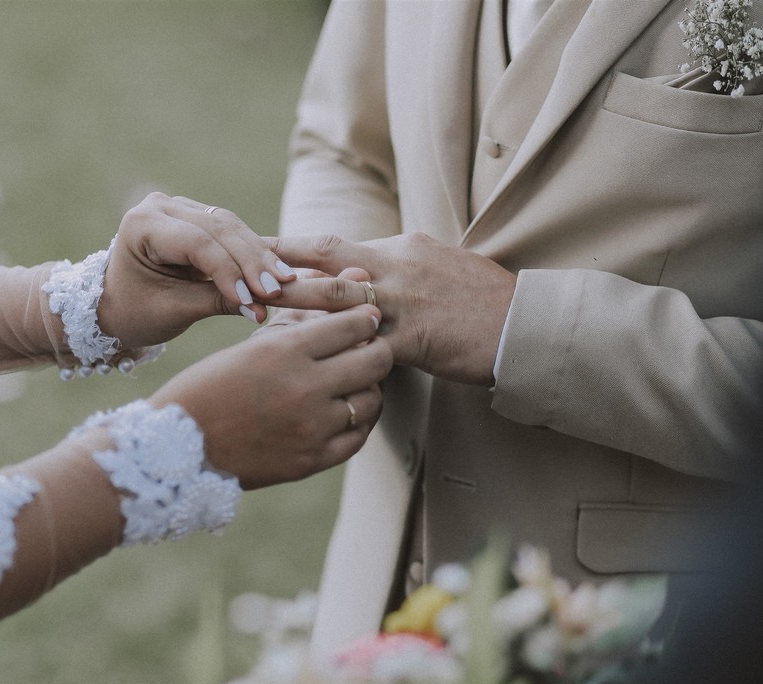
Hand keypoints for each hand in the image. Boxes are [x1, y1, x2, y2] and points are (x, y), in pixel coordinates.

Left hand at [95, 192, 297, 345]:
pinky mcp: (198, 217)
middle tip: (278, 290)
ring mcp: (180, 207)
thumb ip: (216, 303)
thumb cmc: (135, 312)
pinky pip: (232, 232)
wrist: (116, 306)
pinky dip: (254, 253)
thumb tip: (261, 309)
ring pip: (231, 227)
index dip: (228, 271)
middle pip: (218, 229)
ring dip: (259, 256)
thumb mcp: (173, 310)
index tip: (254, 299)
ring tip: (284, 281)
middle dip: (251, 262)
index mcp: (141, 225)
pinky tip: (277, 271)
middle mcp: (160, 206)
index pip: (195, 242)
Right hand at [150, 305, 391, 488]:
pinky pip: (358, 436)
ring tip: (354, 381)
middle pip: (375, 361)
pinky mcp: (313, 460)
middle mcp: (304, 388)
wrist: (179, 449)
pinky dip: (359, 421)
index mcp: (284, 350)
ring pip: (372, 399)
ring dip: (369, 386)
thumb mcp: (252, 345)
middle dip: (378, 349)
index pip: (353, 324)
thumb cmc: (211, 387)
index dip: (366, 318)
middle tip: (370, 347)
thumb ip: (305, 317)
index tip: (365, 317)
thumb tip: (353, 279)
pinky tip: (345, 411)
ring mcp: (312, 428)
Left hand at [268, 233, 516, 384]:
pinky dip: (332, 348)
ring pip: (336, 295)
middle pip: (326, 257)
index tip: (260, 249)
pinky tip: (304, 358)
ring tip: (254, 302)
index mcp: (403, 248)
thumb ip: (405, 268)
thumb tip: (374, 269)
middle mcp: (398, 266)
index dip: (296, 248)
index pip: (338, 245)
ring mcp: (404, 301)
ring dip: (292, 297)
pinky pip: (364, 344)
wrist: (526, 324)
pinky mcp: (414, 338)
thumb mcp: (444, 268)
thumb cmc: (488, 300)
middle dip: (278, 261)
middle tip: (237, 263)